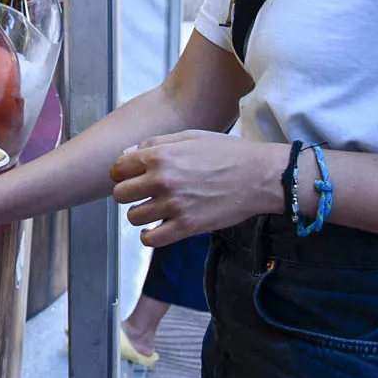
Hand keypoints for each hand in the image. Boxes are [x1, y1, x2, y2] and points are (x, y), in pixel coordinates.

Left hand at [109, 131, 283, 246]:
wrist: (258, 176)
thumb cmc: (226, 152)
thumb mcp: (189, 137)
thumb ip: (154, 144)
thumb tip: (126, 154)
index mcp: (160, 156)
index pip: (118, 168)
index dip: (122, 172)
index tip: (130, 176)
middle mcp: (162, 180)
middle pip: (120, 194)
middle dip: (128, 193)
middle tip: (143, 193)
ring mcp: (173, 206)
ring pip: (133, 217)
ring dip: (140, 214)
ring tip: (154, 209)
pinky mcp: (186, 227)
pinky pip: (151, 240)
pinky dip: (150, 236)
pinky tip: (159, 227)